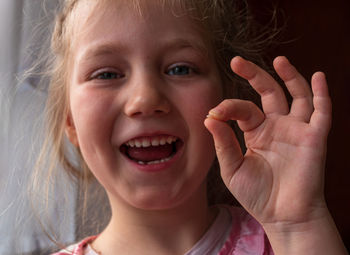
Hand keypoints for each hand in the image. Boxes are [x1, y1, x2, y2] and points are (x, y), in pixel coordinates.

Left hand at [204, 56, 331, 226]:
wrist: (282, 217)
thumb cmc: (257, 194)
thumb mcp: (232, 168)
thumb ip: (223, 143)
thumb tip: (209, 117)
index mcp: (256, 132)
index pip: (243, 109)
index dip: (228, 107)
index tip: (213, 112)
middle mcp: (277, 126)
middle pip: (268, 92)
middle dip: (254, 75)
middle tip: (236, 61)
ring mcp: (296, 130)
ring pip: (296, 95)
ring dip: (289, 76)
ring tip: (278, 59)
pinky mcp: (314, 138)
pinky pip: (322, 112)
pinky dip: (321, 93)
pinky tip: (318, 76)